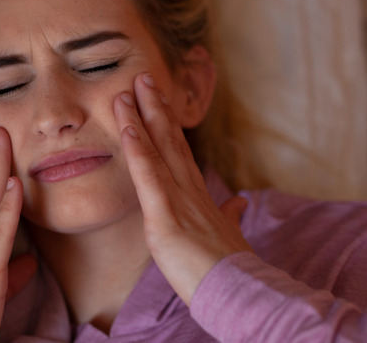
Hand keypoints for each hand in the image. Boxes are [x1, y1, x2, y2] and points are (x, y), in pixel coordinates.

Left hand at [113, 73, 252, 304]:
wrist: (237, 291)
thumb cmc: (228, 267)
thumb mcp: (228, 234)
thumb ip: (231, 214)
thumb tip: (239, 201)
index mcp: (199, 195)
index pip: (180, 152)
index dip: (167, 124)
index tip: (158, 99)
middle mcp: (189, 190)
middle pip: (170, 140)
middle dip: (155, 107)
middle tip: (142, 77)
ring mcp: (179, 201)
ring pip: (158, 151)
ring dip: (142, 118)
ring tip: (127, 89)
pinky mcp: (166, 218)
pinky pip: (149, 178)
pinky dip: (138, 151)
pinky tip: (128, 128)